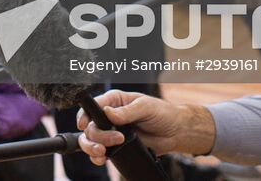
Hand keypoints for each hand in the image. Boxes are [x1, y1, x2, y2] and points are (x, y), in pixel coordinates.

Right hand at [78, 91, 214, 158]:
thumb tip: (109, 113)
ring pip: (90, 140)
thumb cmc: (162, 113)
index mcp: (115, 101)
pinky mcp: (116, 147)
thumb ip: (127, 111)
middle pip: (90, 126)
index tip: (85, 125)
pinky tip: (103, 159)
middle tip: (115, 139)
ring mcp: (111, 132)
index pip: (93, 106)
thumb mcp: (146, 107)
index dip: (85, 115)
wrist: (174, 132)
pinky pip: (99, 153)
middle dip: (97, 135)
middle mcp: (109, 116)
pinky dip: (97, 158)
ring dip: (93, 147)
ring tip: (103, 153)